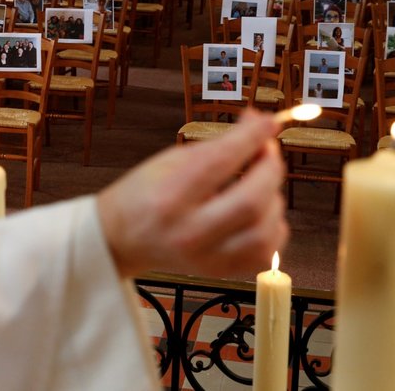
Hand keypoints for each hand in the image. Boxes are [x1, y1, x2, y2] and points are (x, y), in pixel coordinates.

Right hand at [96, 109, 286, 278]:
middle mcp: (188, 232)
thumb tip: (261, 124)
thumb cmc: (144, 194)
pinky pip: (265, 254)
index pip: (221, 162)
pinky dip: (273, 227)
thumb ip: (219, 144)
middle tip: (266, 151)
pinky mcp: (219, 272)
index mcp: (169, 196)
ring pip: (264, 230)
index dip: (252, 137)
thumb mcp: (170, 160)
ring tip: (260, 183)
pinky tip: (260, 213)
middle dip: (269, 167)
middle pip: (251, 200)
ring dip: (273, 198)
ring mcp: (206, 258)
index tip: (269, 122)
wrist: (121, 238)